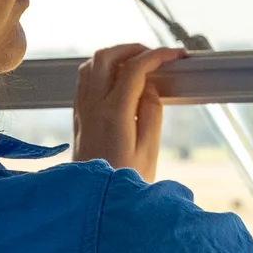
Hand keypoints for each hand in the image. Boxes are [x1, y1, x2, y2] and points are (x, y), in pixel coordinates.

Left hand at [72, 44, 182, 181]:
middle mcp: (92, 106)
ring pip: (91, 64)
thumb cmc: (124, 182)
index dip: (157, 55)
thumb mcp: (149, 151)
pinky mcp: (78, 116)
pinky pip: (85, 79)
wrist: (93, 204)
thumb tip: (149, 87)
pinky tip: (119, 80)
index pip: (134, 69)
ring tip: (139, 64)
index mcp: (114, 114)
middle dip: (133, 48)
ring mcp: (81, 110)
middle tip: (155, 55)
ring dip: (115, 56)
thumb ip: (152, 112)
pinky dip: (103, 69)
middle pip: (106, 56)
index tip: (175, 55)